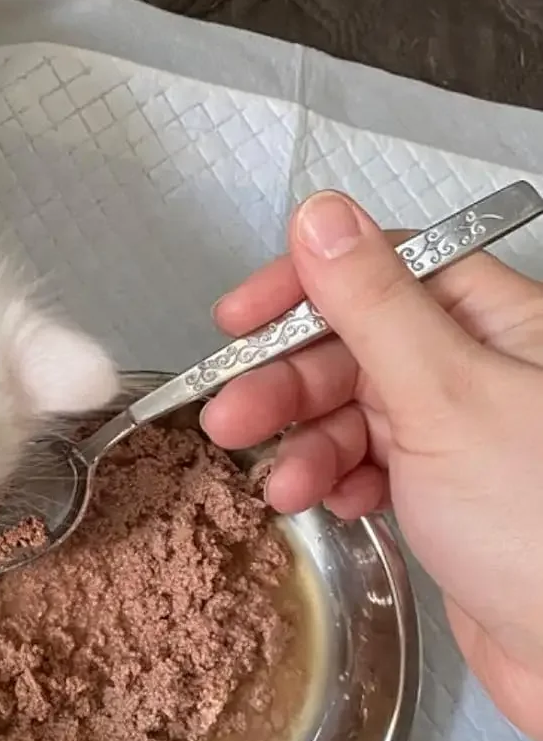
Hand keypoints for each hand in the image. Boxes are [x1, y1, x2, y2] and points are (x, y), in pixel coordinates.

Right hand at [201, 190, 542, 738]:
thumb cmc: (541, 525)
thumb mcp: (446, 397)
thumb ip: (375, 304)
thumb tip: (321, 215)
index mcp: (502, 323)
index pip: (388, 268)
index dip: (310, 285)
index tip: (240, 318)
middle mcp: (485, 370)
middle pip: (360, 343)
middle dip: (289, 380)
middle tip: (229, 418)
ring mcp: (467, 435)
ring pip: (358, 409)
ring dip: (306, 441)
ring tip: (279, 488)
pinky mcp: (450, 497)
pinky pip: (373, 466)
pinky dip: (339, 481)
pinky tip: (325, 504)